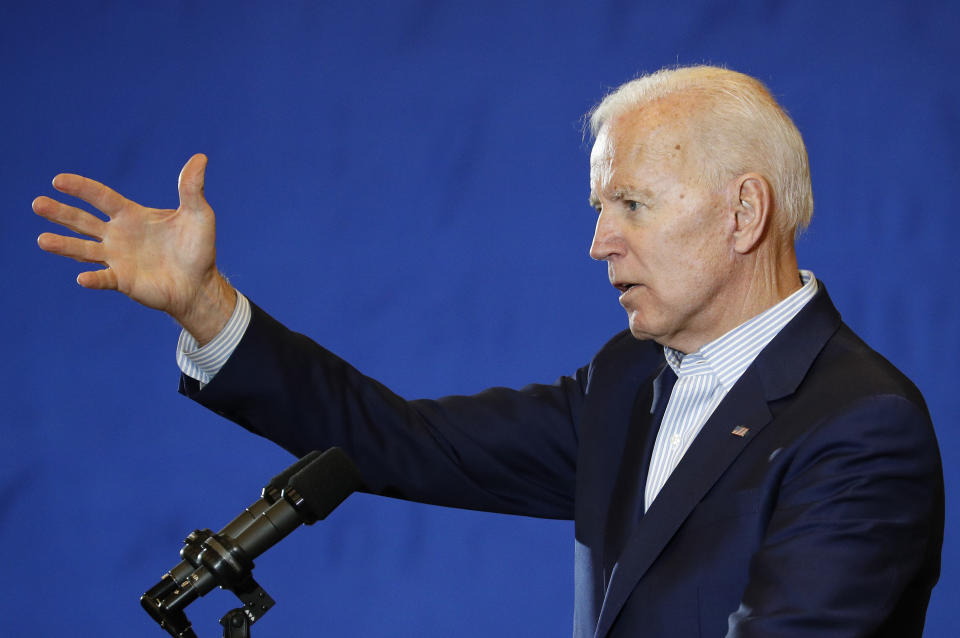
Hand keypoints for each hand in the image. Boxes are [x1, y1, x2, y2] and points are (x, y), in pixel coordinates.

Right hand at [34, 154, 235, 343]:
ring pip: (84, 250)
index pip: (101, 197)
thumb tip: (201, 158)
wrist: (200, 284)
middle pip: (82, 221)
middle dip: (60, 212)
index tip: (58, 180)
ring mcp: (118, 259)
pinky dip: (94, 278)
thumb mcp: (198, 214)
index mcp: (131, 215)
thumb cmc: (198, 248)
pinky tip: (82, 278)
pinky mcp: (124, 281)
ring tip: (42, 240)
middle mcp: (118, 235)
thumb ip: (192, 188)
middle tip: (37, 203)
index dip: (81, 188)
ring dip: (64, 245)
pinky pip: (104, 278)